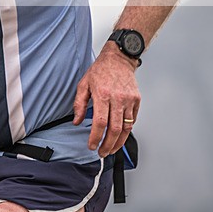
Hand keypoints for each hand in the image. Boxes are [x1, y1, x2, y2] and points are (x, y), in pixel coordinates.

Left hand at [73, 41, 140, 157]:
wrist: (118, 59)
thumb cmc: (100, 70)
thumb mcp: (83, 84)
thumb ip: (78, 104)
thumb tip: (76, 121)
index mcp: (102, 95)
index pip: (100, 123)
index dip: (95, 137)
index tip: (92, 145)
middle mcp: (117, 99)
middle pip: (114, 129)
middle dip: (107, 145)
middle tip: (102, 152)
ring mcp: (129, 100)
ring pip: (126, 128)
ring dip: (118, 142)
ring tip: (111, 149)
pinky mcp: (136, 100)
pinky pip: (132, 120)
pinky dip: (126, 131)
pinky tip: (119, 136)